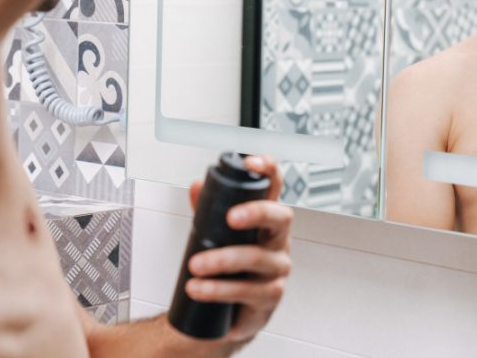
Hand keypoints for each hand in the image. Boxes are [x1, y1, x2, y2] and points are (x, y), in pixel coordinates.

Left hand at [185, 155, 291, 343]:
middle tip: (231, 217)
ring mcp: (277, 268)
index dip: (269, 170)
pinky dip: (218, 290)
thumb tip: (196, 187)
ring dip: (223, 260)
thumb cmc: (230, 269)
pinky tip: (199, 288)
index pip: (275, 187)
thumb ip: (207, 210)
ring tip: (196, 265)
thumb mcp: (217, 236)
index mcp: (267, 219)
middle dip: (257, 212)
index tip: (251, 162)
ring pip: (257, 258)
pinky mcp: (270, 296)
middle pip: (281, 217)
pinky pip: (246, 291)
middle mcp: (279, 240)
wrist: (230, 315)